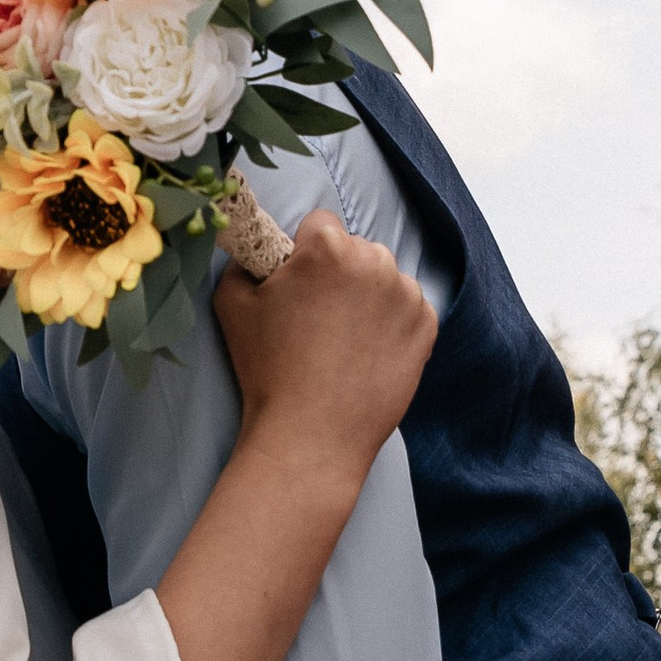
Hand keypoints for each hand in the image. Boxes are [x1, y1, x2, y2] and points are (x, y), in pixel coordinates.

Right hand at [212, 206, 435, 481]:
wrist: (312, 435)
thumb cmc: (268, 370)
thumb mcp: (232, 304)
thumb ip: (242, 262)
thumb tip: (255, 251)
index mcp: (328, 248)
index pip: (319, 225)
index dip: (303, 253)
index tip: (297, 285)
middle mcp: (375, 261)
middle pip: (356, 249)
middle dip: (339, 272)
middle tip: (318, 317)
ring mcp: (407, 294)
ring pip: (385, 278)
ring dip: (368, 296)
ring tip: (344, 340)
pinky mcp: (428, 327)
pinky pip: (408, 308)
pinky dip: (392, 323)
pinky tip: (367, 352)